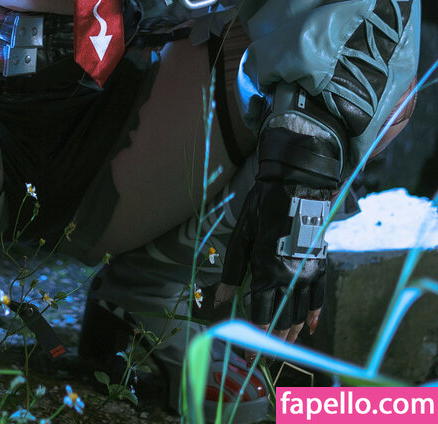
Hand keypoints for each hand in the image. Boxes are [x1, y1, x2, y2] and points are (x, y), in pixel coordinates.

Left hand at [215, 178, 328, 342]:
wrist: (297, 184)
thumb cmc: (263, 207)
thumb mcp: (242, 235)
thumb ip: (233, 271)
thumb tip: (220, 300)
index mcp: (267, 270)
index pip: (261, 314)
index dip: (254, 336)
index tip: (248, 354)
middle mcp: (291, 277)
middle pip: (282, 319)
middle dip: (272, 342)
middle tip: (264, 356)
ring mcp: (308, 273)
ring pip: (300, 313)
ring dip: (291, 333)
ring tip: (282, 346)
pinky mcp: (320, 266)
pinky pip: (318, 298)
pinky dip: (314, 315)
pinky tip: (309, 328)